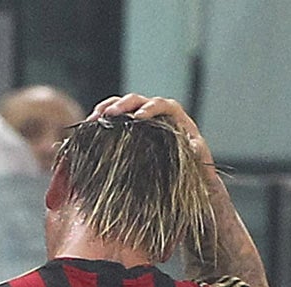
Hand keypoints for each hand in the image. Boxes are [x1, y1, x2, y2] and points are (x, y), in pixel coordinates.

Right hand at [88, 92, 214, 168]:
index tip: (138, 117)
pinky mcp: (129, 129)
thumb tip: (194, 143)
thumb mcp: (200, 164)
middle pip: (138, 100)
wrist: (187, 181)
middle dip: (123, 105)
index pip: (163, 105)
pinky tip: (90, 126)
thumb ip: (198, 153)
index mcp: (176, 118)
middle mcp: (157, 114)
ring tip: (93, 119)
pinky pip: (114, 119)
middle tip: (110, 114)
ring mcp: (142, 120)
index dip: (150, 108)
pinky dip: (103, 120)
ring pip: (123, 106)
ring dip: (107, 109)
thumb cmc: (196, 173)